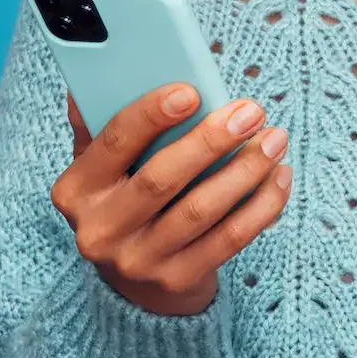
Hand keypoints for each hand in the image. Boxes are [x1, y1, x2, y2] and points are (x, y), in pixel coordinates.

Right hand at [51, 85, 291, 316]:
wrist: (134, 281)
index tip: (191, 91)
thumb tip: (97, 76)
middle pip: (161, 179)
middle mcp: (100, 230)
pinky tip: (279, 177)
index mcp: (76, 190)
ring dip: (246, 171)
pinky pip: (229, 240)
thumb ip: (99, 123)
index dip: (150, 115)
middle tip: (251, 113)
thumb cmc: (123, 200)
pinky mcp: (177, 280)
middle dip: (211, 141)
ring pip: (201, 210)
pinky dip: (261, 205)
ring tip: (275, 140)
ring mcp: (139, 261)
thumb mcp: (99, 166)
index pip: (112, 143)